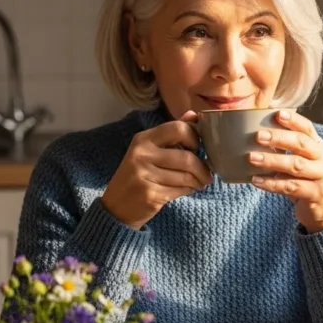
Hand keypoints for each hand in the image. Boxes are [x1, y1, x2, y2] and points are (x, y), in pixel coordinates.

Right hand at [102, 111, 211, 228]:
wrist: (116, 207)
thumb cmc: (138, 175)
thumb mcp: (149, 150)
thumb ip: (171, 133)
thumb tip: (194, 115)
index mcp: (143, 139)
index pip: (178, 128)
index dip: (194, 138)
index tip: (197, 148)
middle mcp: (142, 154)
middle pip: (187, 157)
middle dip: (203, 168)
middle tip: (207, 174)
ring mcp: (144, 175)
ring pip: (187, 176)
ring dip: (198, 181)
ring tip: (198, 183)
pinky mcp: (150, 194)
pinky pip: (181, 190)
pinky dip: (188, 190)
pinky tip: (186, 190)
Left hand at [248, 109, 322, 232]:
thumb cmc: (305, 181)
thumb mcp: (300, 162)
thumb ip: (286, 150)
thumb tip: (254, 134)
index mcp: (318, 146)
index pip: (308, 128)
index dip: (294, 120)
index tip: (277, 113)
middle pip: (302, 144)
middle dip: (279, 138)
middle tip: (258, 136)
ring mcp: (322, 177)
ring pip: (296, 165)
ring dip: (272, 160)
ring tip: (251, 158)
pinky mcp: (316, 194)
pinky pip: (291, 187)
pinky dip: (272, 183)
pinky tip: (256, 180)